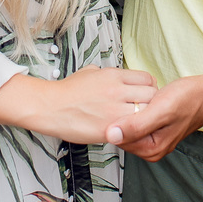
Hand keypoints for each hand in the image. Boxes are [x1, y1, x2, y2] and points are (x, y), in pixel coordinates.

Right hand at [0, 66, 156, 144]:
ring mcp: (115, 109)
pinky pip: (133, 128)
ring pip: (146, 112)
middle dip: (150, 102)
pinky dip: (134, 130)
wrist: (50, 107)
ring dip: (144, 117)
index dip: (148, 87)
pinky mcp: (110, 127)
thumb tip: (115, 75)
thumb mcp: (89, 71)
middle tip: (144, 109)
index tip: (143, 94)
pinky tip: (126, 130)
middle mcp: (117, 90)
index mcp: (113, 75)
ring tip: (136, 120)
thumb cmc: (67, 91)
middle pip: (152, 94)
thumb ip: (106, 73)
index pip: (147, 78)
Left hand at [104, 74, 202, 161]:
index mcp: (151, 149)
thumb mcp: (160, 111)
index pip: (118, 139)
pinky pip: (137, 120)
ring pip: (129, 125)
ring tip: (134, 96)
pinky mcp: (156, 127)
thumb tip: (111, 135)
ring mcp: (154, 138)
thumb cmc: (188, 99)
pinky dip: (136, 109)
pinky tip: (140, 99)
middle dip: (121, 116)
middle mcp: (152, 148)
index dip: (114, 120)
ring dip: (128, 110)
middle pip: (122, 133)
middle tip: (126, 96)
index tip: (114, 103)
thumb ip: (135, 126)